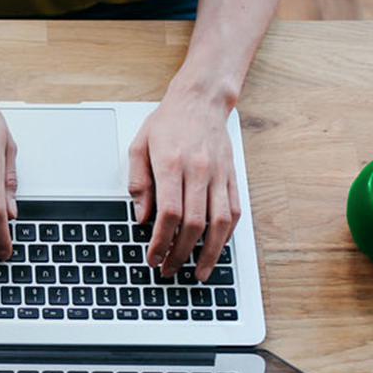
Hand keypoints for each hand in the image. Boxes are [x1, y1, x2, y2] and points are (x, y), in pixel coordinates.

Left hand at [127, 83, 241, 281]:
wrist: (201, 99)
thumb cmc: (168, 122)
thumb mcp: (139, 146)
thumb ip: (138, 182)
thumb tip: (141, 217)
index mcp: (172, 164)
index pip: (169, 213)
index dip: (161, 241)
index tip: (153, 257)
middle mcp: (199, 171)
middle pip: (194, 223)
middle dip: (181, 253)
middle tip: (169, 269)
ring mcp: (219, 175)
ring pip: (220, 223)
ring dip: (210, 253)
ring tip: (199, 272)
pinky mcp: (232, 177)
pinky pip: (234, 212)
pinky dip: (226, 235)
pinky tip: (216, 249)